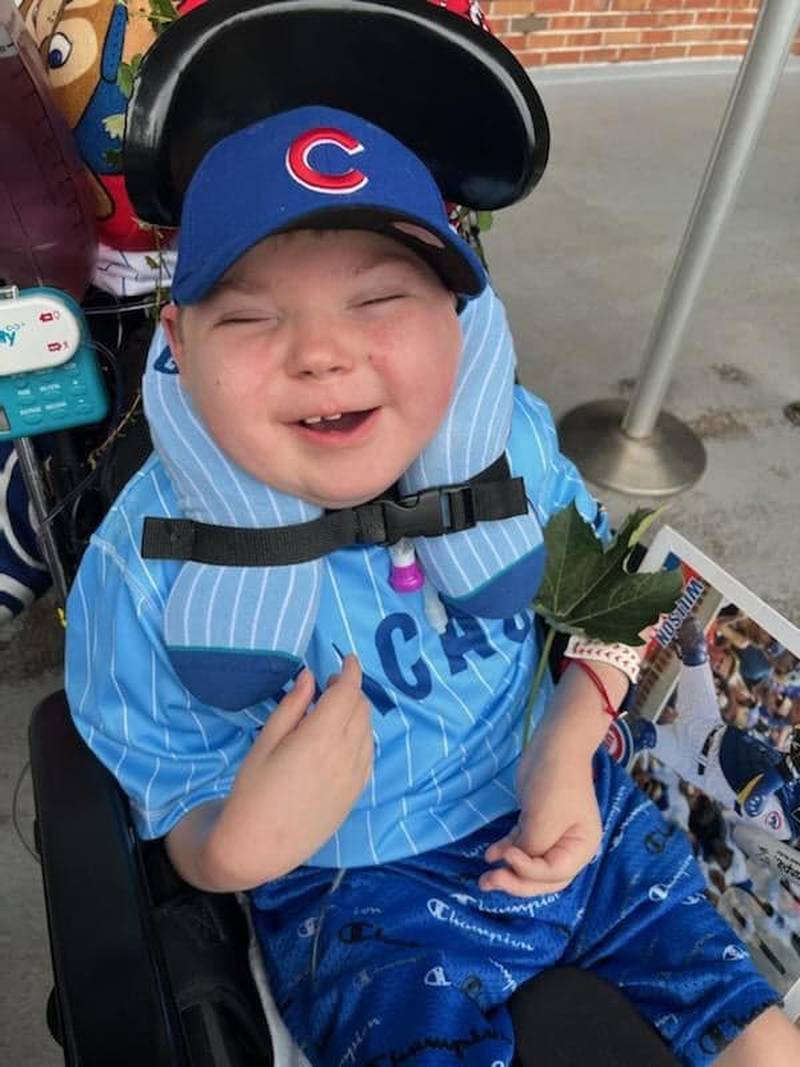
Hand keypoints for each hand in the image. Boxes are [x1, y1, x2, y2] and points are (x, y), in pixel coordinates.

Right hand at [213, 656, 372, 883]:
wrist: (259, 846)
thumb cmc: (252, 791)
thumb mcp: (266, 742)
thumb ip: (292, 706)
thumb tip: (310, 676)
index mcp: (319, 738)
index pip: (347, 692)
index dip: (350, 671)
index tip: (346, 659)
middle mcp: (345, 755)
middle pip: (362, 708)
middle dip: (351, 690)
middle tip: (329, 687)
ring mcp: (354, 776)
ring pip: (368, 730)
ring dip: (357, 713)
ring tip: (333, 712)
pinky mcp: (355, 793)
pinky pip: (369, 754)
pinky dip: (362, 736)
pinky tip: (343, 738)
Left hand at [479, 745, 601, 896]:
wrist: (555, 745)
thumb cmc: (555, 784)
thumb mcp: (543, 820)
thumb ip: (530, 848)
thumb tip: (514, 864)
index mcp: (581, 849)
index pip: (554, 875)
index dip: (528, 871)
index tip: (507, 856)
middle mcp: (570, 847)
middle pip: (543, 878)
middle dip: (516, 882)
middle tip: (489, 882)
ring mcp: (553, 835)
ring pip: (531, 864)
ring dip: (508, 870)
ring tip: (484, 878)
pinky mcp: (537, 822)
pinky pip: (523, 845)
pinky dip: (508, 850)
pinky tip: (491, 853)